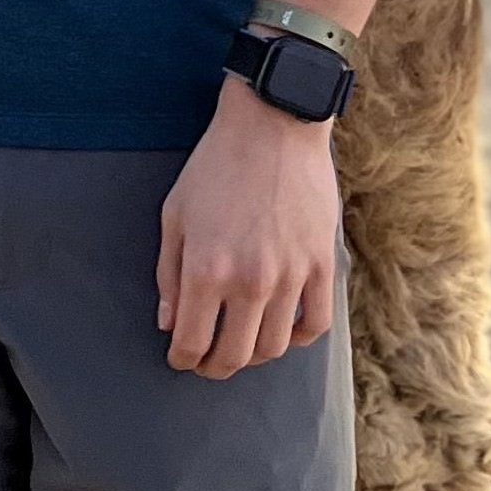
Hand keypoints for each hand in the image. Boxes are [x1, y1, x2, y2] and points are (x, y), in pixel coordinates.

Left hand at [156, 75, 341, 377]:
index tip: (180, 359)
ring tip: (242, 344)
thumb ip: (169, 272)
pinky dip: (298, 337)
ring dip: (254, 356)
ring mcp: (290, 276)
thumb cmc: (216, 164)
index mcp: (207, 268)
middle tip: (208, 361)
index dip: (183, 359)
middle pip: (234, 355)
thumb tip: (169, 322)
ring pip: (274, 348)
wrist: (272, 124)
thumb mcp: (175, 212)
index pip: (192, 342)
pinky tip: (282, 330)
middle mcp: (250, 281)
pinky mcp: (321, 265)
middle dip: (215, 366)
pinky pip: (315, 325)